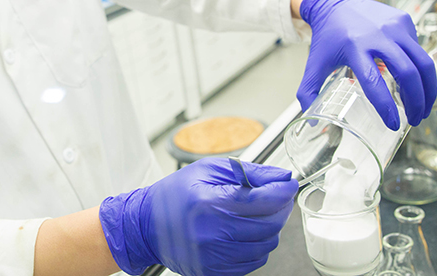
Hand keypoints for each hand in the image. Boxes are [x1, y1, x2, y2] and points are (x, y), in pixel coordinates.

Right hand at [99, 158, 296, 275]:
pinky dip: (258, 246)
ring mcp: (214, 256)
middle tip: (277, 197)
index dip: (283, 191)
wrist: (146, 224)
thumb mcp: (210, 170)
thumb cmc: (175, 194)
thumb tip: (282, 177)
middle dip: (280, 208)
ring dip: (271, 228)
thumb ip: (250, 173)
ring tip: (260, 213)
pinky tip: (247, 231)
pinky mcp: (215, 270)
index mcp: (210, 203)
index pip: (263, 200)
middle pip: (269, 224)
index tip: (290, 184)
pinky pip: (254, 262)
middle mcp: (213, 233)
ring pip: (265, 245)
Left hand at [297, 0, 436, 128]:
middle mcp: (378, 35)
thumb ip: (309, 92)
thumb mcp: (315, 63)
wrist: (335, 3)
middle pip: (407, 73)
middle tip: (414, 119)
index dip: (386, 106)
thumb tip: (313, 122)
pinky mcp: (404, 21)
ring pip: (422, 62)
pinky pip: (419, 50)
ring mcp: (394, 26)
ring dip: (428, 89)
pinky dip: (421, 70)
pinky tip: (415, 82)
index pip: (373, 81)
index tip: (393, 124)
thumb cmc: (328, 36)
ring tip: (423, 107)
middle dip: (416, 101)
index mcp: (354, 47)